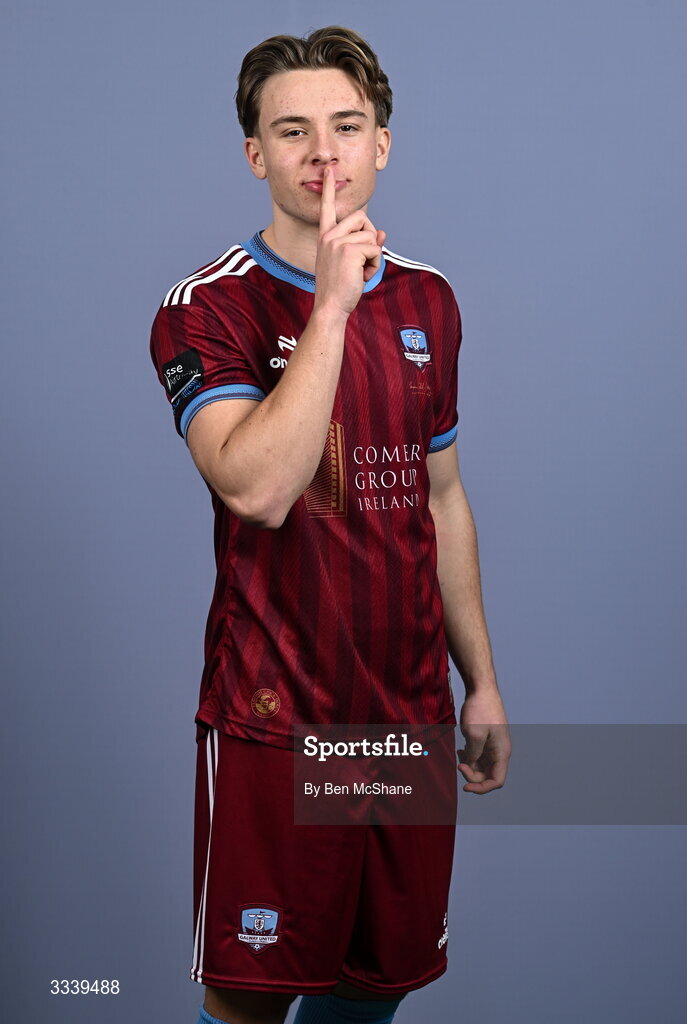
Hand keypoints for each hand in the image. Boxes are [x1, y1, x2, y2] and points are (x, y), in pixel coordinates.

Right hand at [313, 164, 385, 318]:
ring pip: (372, 235)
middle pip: (362, 217)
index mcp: (326, 236)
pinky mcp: (349, 250)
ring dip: (373, 255)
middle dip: (371, 235)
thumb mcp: (351, 263)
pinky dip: (375, 264)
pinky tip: (362, 276)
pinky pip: (375, 249)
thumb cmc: (339, 288)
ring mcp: (338, 242)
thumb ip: (364, 246)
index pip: (327, 208)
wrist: (330, 307)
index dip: (329, 188)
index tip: (329, 170)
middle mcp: (329, 235)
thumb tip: (383, 233)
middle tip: (364, 257)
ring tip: (360, 271)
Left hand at [456, 688, 511, 793]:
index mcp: (502, 752)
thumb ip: (472, 755)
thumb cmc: (480, 709)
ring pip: (483, 766)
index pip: (497, 781)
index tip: (465, 786)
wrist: (481, 688)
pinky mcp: (487, 739)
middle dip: (472, 775)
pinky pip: (479, 756)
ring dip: (470, 766)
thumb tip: (470, 764)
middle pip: (488, 775)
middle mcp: (500, 751)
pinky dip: (469, 757)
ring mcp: (494, 745)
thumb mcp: (473, 735)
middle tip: (458, 766)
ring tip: (458, 756)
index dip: (481, 788)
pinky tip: (460, 751)